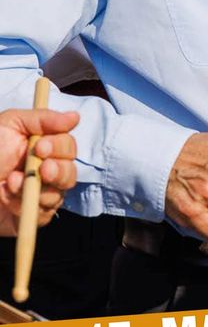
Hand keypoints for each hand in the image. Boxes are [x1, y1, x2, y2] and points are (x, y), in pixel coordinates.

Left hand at [0, 108, 79, 235]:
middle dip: (59, 170)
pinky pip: (42, 213)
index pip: (68, 147)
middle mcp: (47, 171)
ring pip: (60, 194)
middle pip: (71, 172)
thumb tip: (75, 117)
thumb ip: (43, 119)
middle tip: (41, 168)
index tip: (41, 147)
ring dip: (39, 188)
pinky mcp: (31, 216)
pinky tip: (7, 195)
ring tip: (13, 181)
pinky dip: (25, 205)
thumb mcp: (11, 124)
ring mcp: (40, 195)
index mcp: (45, 148)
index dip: (60, 147)